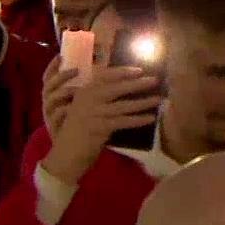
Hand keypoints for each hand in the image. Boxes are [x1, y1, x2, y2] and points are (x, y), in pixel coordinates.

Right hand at [39, 65, 162, 186]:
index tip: (139, 70)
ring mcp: (94, 113)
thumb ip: (97, 97)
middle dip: (137, 83)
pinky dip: (138, 120)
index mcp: (84, 91)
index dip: (123, 71)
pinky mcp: (100, 128)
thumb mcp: (84, 109)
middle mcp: (88, 99)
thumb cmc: (77, 131)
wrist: (66, 154)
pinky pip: (124, 121)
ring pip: (123, 105)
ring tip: (159, 99)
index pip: (105, 75)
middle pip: (117, 88)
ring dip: (143, 102)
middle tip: (155, 80)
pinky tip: (150, 118)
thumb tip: (121, 86)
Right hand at [41, 57, 75, 141]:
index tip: (60, 55)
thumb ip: (81, 88)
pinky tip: (74, 108)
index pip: (48, 76)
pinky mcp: (54, 126)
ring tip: (78, 88)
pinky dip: (65, 111)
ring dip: (64, 92)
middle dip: (61, 76)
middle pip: (49, 85)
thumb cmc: (73, 121)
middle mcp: (49, 103)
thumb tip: (98, 70)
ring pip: (52, 100)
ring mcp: (50, 114)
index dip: (52, 66)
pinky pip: (57, 117)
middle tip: (76, 69)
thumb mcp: (74, 103)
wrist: (68, 148)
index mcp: (53, 94)